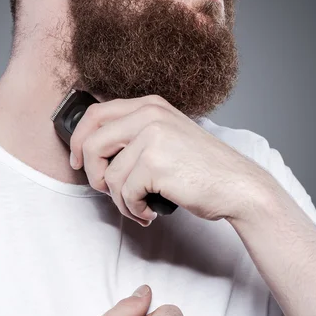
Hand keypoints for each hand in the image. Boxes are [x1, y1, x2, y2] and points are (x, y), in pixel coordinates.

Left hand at [70, 94, 270, 226]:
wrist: (238, 185)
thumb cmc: (201, 167)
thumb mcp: (167, 135)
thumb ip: (135, 133)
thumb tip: (93, 150)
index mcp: (149, 105)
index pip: (95, 114)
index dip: (78, 140)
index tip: (77, 161)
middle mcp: (149, 114)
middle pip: (91, 142)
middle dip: (92, 173)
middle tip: (106, 189)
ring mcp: (152, 136)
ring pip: (108, 174)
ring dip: (119, 199)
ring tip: (138, 205)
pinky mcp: (155, 163)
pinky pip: (124, 192)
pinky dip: (133, 209)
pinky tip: (149, 210)